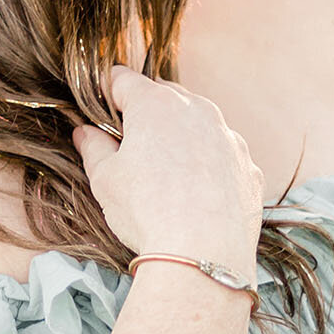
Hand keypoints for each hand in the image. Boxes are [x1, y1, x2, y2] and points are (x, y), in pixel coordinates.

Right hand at [71, 66, 263, 277]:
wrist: (204, 253)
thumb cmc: (147, 212)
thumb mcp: (105, 179)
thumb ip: (93, 148)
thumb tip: (85, 133)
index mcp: (156, 104)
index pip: (123, 80)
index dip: (106, 91)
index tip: (98, 107)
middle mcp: (198, 111)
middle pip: (165, 96)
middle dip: (145, 112)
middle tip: (128, 143)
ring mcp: (228, 137)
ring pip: (199, 124)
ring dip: (180, 137)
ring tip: (164, 173)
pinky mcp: (248, 167)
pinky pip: (222, 155)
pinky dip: (208, 166)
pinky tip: (195, 194)